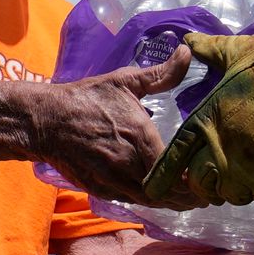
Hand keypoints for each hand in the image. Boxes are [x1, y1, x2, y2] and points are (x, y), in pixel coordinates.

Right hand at [28, 56, 189, 198]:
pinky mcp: (100, 189)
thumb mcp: (124, 81)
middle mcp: (129, 164)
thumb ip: (161, 74)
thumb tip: (186, 52)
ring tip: (186, 200)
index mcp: (141, 137)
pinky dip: (147, 201)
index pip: (176, 169)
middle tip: (204, 194)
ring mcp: (113, 180)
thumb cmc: (86, 99)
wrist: (45, 120)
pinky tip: (158, 196)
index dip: (194, 179)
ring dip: (170, 202)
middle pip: (167, 192)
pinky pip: (131, 201)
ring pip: (150, 200)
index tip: (208, 177)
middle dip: (187, 196)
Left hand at [140, 20, 253, 208]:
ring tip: (240, 178)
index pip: (173, 158)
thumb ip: (207, 51)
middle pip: (198, 183)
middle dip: (202, 183)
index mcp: (204, 122)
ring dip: (231, 189)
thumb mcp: (233, 52)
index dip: (163, 175)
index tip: (154, 187)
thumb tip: (186, 40)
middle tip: (214, 176)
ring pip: (227, 195)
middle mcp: (219, 150)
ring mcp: (245, 169)